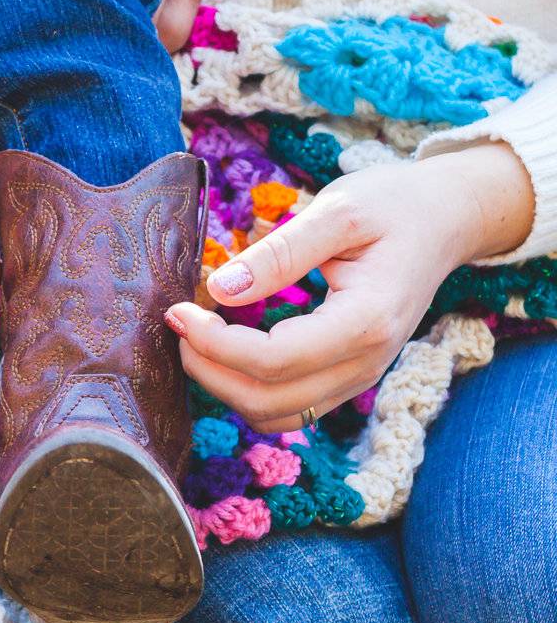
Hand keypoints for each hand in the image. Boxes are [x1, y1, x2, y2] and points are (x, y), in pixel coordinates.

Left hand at [166, 145, 535, 431]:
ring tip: (196, 336)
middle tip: (177, 323)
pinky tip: (225, 350)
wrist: (445, 221)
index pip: (272, 360)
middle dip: (207, 370)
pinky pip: (287, 409)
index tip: (177, 310)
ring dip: (222, 387)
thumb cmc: (394, 206)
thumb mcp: (337, 210)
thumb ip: (279, 253)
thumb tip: (219, 288)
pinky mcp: (347, 378)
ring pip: (273, 416)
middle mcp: (366, 363)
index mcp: (366, 321)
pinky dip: (245, 390)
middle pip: (266, 400)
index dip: (213, 344)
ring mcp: (359, 377)